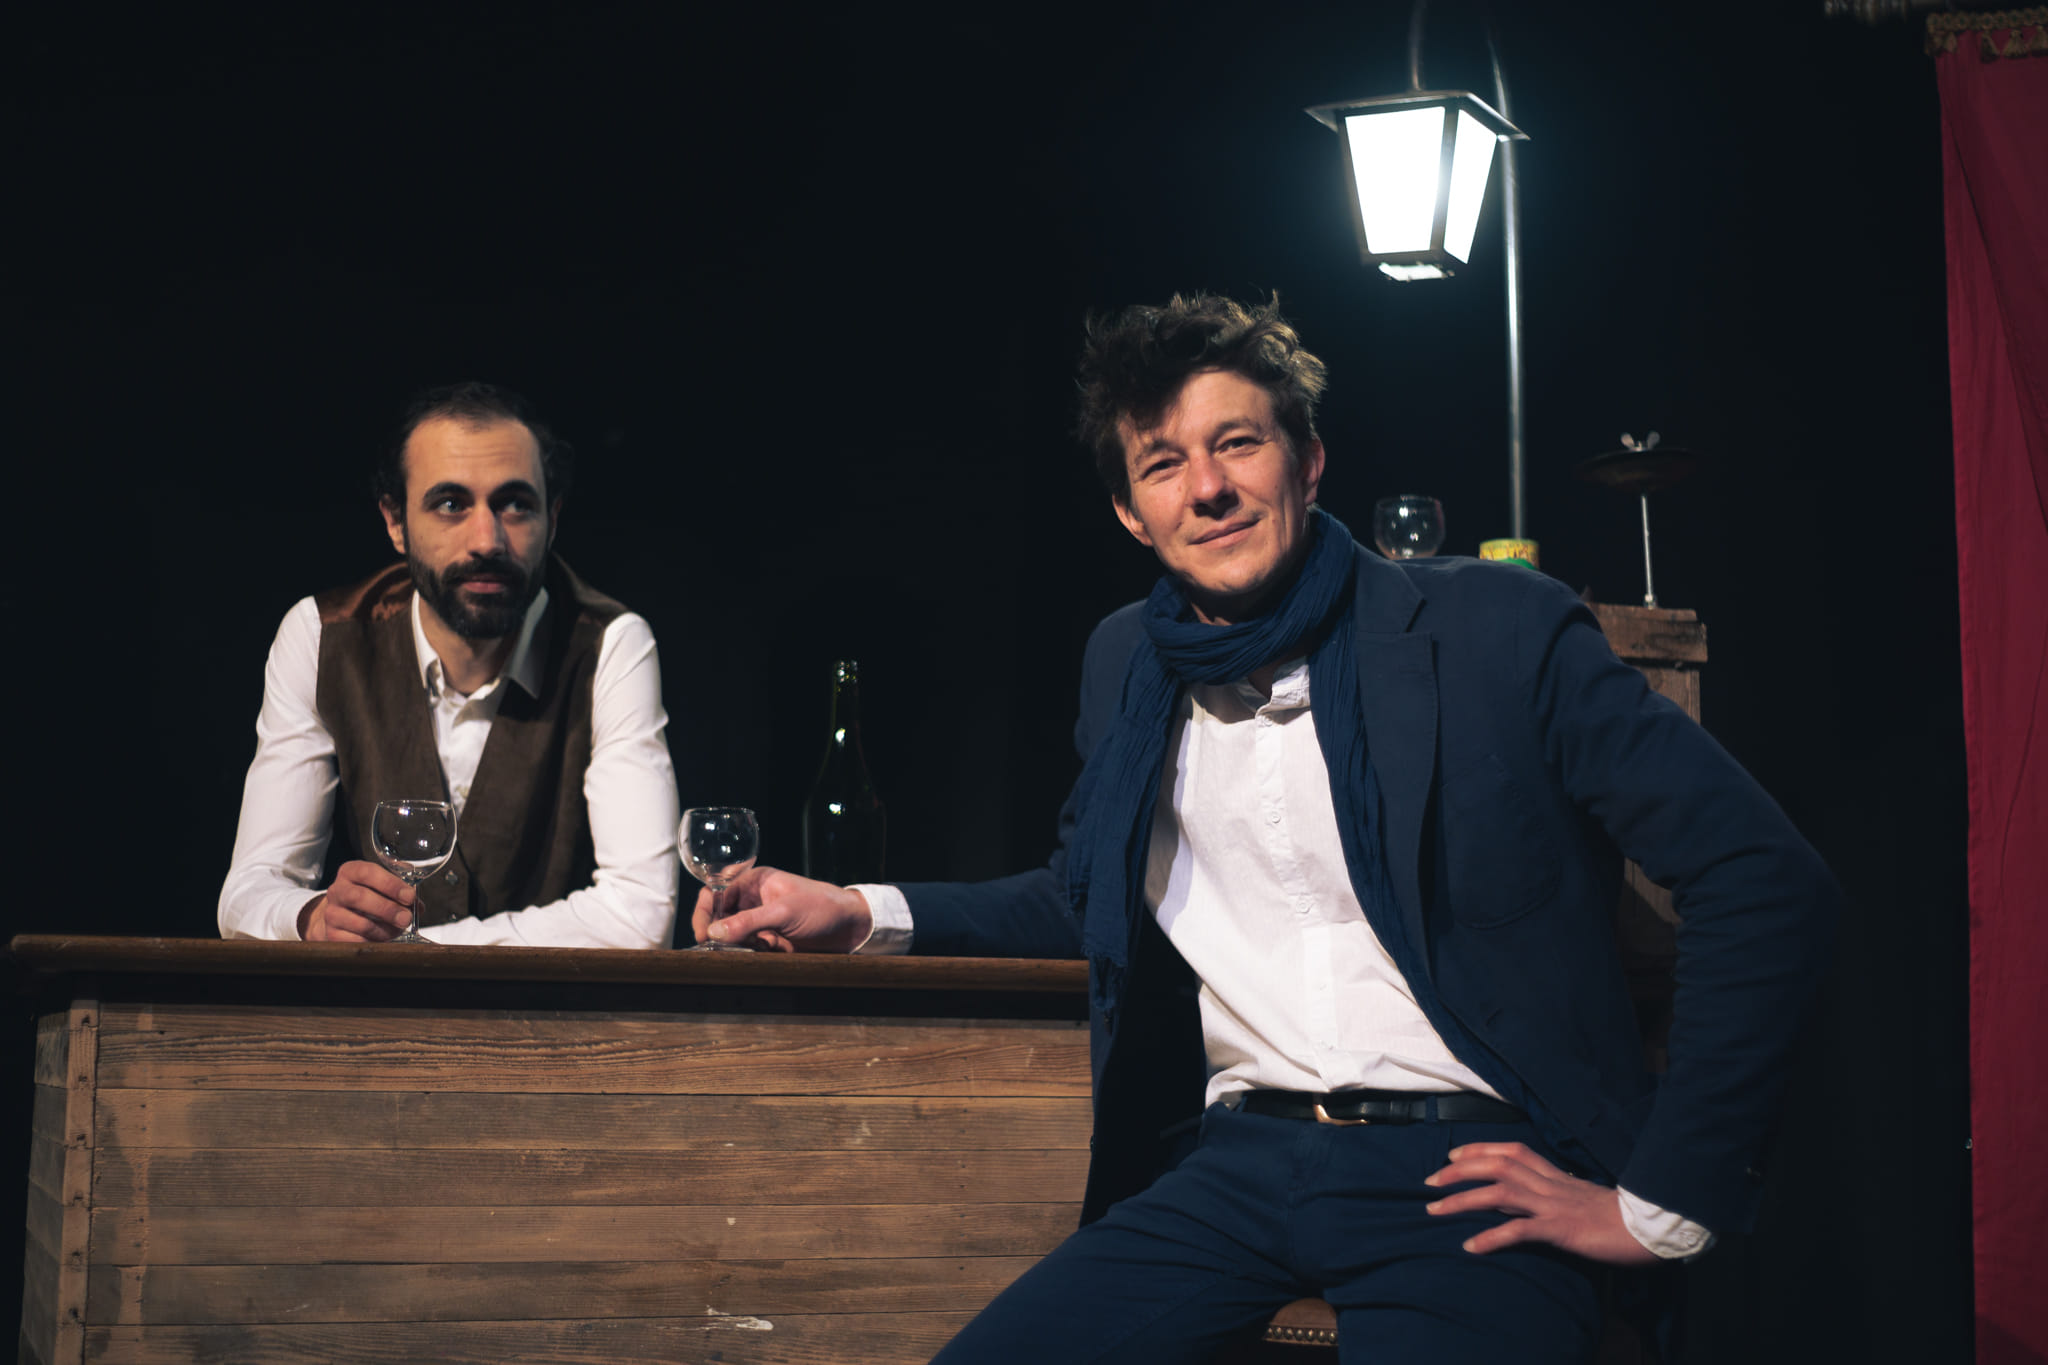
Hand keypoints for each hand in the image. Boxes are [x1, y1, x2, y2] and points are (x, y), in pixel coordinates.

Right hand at [298, 860, 414, 941]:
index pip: (368, 873)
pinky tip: (383, 938)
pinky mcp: (332, 934)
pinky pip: (356, 941)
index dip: (391, 884)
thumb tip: (417, 906)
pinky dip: (374, 942)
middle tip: (406, 918)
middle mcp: (337, 890)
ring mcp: (331, 913)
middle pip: (359, 897)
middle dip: (388, 909)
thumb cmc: (367, 896)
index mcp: (351, 871)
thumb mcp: (382, 886)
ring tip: (397, 929)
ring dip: (385, 930)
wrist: (339, 914)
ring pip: (360, 923)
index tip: (409, 896)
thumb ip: (401, 892)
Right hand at [692, 865, 872, 953]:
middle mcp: (753, 900)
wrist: (852, 929)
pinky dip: (745, 955)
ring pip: (731, 935)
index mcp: (755, 881)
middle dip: (716, 932)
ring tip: (742, 952)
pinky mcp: (768, 941)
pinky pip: (746, 949)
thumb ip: (749, 922)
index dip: (704, 912)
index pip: (715, 892)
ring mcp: (760, 921)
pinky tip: (758, 956)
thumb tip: (714, 931)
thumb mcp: (784, 912)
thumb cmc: (823, 907)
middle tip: (714, 950)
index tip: (703, 934)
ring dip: (731, 946)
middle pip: (719, 916)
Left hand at [1424, 1141, 1659, 1265]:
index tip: (1452, 1157)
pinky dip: (1492, 1237)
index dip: (1478, 1150)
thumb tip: (1510, 1199)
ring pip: (1500, 1192)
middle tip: (1429, 1183)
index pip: (1511, 1150)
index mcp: (1555, 1174)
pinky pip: (1520, 1230)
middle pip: (1497, 1164)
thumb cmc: (1614, 1216)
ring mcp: (1554, 1204)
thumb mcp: (1575, 1199)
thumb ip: (1545, 1194)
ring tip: (1434, 1210)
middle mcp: (1550, 1183)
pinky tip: (1471, 1246)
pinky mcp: (1561, 1229)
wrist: (1650, 1229)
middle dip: (1459, 1170)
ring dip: (1463, 1199)